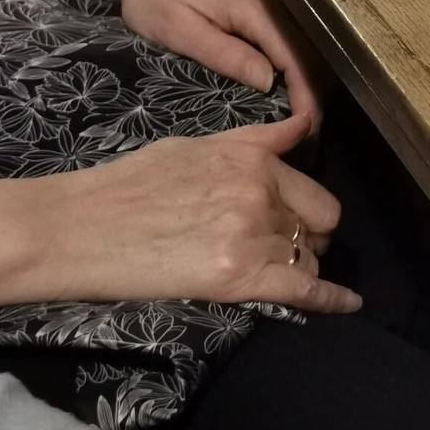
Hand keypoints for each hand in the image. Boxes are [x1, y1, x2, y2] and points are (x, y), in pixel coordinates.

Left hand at [13, 0, 324, 134]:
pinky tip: (294, 80)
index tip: (307, 125)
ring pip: (306, 38)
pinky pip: (294, 28)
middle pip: (308, 47)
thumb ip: (228, 56)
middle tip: (308, 127)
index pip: (293, 55)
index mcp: (253, 4)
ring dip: (310, 74)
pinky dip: (299, 57)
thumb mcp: (182, 33)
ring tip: (304, 109)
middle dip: (313, 89)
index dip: (305, 92)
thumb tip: (272, 83)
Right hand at [36, 116, 360, 312]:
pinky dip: (331, 299)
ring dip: (299, 268)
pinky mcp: (237, 277)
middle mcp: (261, 194)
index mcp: (253, 160)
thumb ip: (257, 141)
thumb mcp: (197, 146)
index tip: (302, 225)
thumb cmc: (129, 184)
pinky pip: (304, 291)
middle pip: (318, 227)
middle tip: (285, 250)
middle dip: (310, 240)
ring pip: (306, 260)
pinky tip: (349, 304)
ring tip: (276, 275)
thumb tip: (303, 124)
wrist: (79, 226)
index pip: (313, 194)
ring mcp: (252, 235)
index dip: (308, 213)